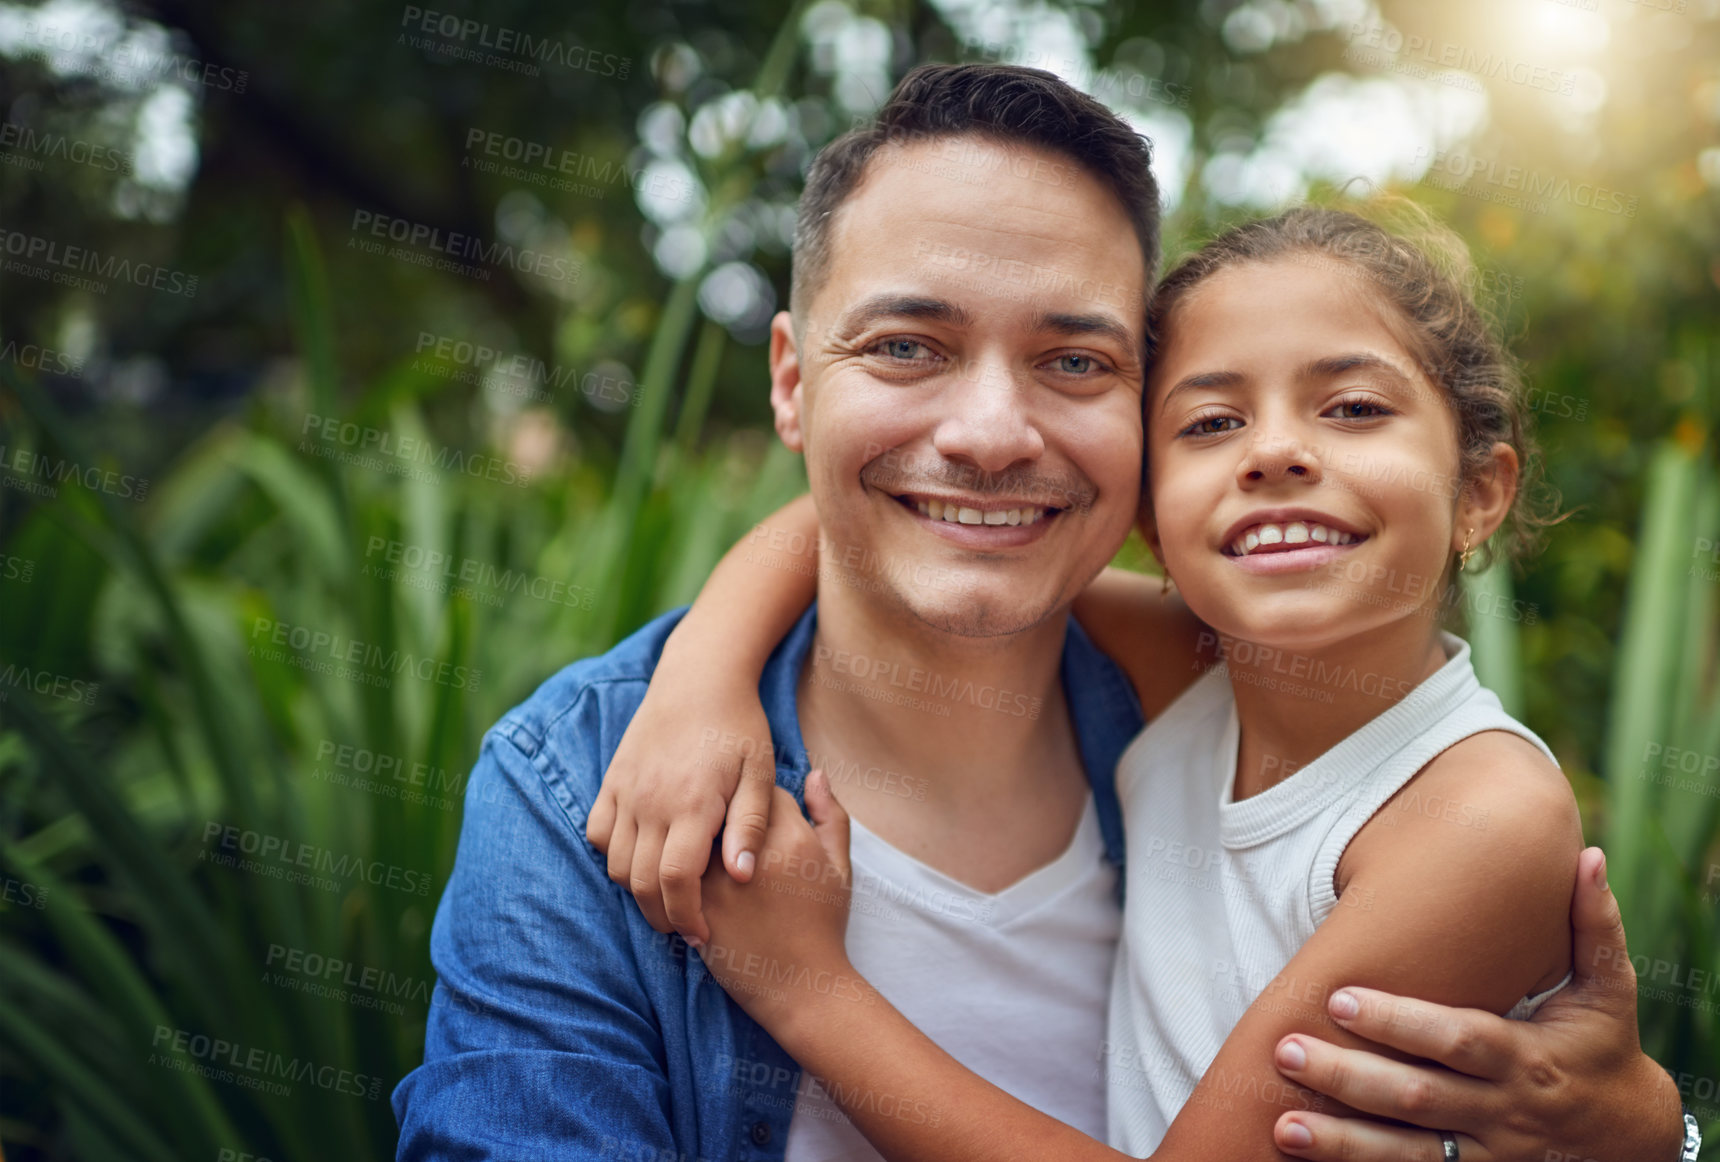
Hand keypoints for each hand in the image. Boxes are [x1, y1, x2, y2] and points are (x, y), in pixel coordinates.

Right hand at [585, 638, 778, 945]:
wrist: (699, 678)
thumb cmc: (739, 728)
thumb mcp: (760, 775)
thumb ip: (750, 826)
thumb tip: (743, 876)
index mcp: (692, 804)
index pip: (675, 880)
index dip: (685, 916)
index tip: (702, 935)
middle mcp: (651, 802)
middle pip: (639, 881)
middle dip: (661, 915)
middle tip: (686, 928)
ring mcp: (626, 791)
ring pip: (614, 863)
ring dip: (637, 889)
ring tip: (667, 896)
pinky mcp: (612, 781)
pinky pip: (597, 833)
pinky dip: (612, 855)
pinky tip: (641, 857)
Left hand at [699, 771, 865, 1034]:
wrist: (800, 986)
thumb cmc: (823, 925)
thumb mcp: (840, 867)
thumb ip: (830, 815)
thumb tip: (815, 773)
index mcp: (792, 838)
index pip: (761, 790)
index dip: (757, 799)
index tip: (756, 814)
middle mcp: (753, 855)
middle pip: (723, 807)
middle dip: (724, 813)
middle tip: (727, 826)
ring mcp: (720, 881)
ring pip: (696, 834)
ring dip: (699, 835)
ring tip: (706, 846)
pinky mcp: (696, 906)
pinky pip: (677, 868)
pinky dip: (681, 864)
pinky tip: (690, 873)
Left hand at [1268, 847, 1681, 1161]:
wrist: (1635, 1143)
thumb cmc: (1605, 1048)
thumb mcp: (1611, 992)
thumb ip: (1593, 924)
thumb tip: (1588, 854)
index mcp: (1527, 1058)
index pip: (1458, 1039)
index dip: (1401, 1023)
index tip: (1339, 999)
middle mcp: (1503, 1112)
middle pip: (1419, 1098)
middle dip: (1350, 1077)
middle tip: (1287, 1049)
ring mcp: (1489, 1156)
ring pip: (1410, 1155)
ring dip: (1344, 1143)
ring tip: (1284, 1125)